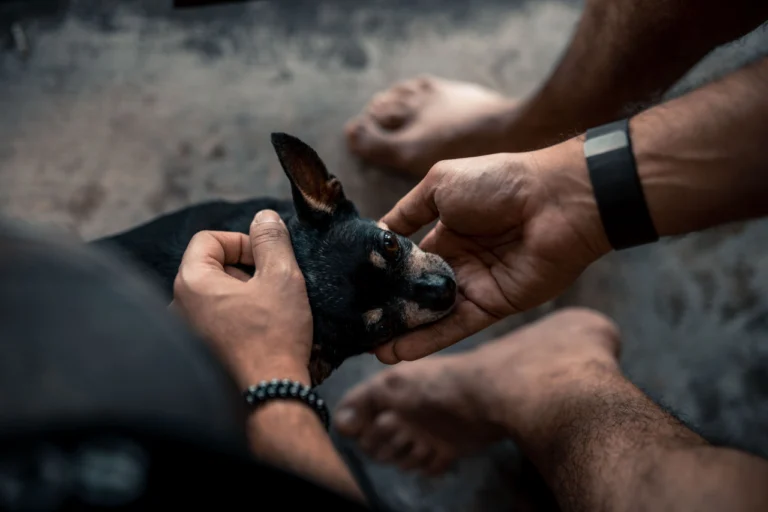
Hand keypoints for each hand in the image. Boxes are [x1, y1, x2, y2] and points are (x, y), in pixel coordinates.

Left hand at [172, 210, 312, 386]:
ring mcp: (183, 334)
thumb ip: (271, 240)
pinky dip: (236, 319)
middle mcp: (177, 307)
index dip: (242, 241)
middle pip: (210, 268)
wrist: (269, 399)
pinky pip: (213, 323)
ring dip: (243, 296)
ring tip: (270, 312)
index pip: (208, 239)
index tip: (268, 258)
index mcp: (191, 282)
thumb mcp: (282, 278)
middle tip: (274, 286)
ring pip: (214, 297)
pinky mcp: (196, 356)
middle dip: (245, 270)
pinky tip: (260, 334)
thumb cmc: (274, 336)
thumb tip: (264, 217)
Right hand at [376, 137, 610, 362]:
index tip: (354, 291)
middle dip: (389, 309)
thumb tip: (379, 233)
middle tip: (358, 328)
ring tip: (372, 349)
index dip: (383, 276)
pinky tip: (399, 352)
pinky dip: (429, 340)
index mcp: (446, 230)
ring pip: (432, 314)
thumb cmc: (499, 182)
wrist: (557, 200)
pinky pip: (456, 326)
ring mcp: (476, 284)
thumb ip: (408, 211)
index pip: (407, 260)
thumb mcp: (441, 183)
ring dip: (403, 332)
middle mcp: (458, 260)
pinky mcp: (494, 305)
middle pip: (417, 291)